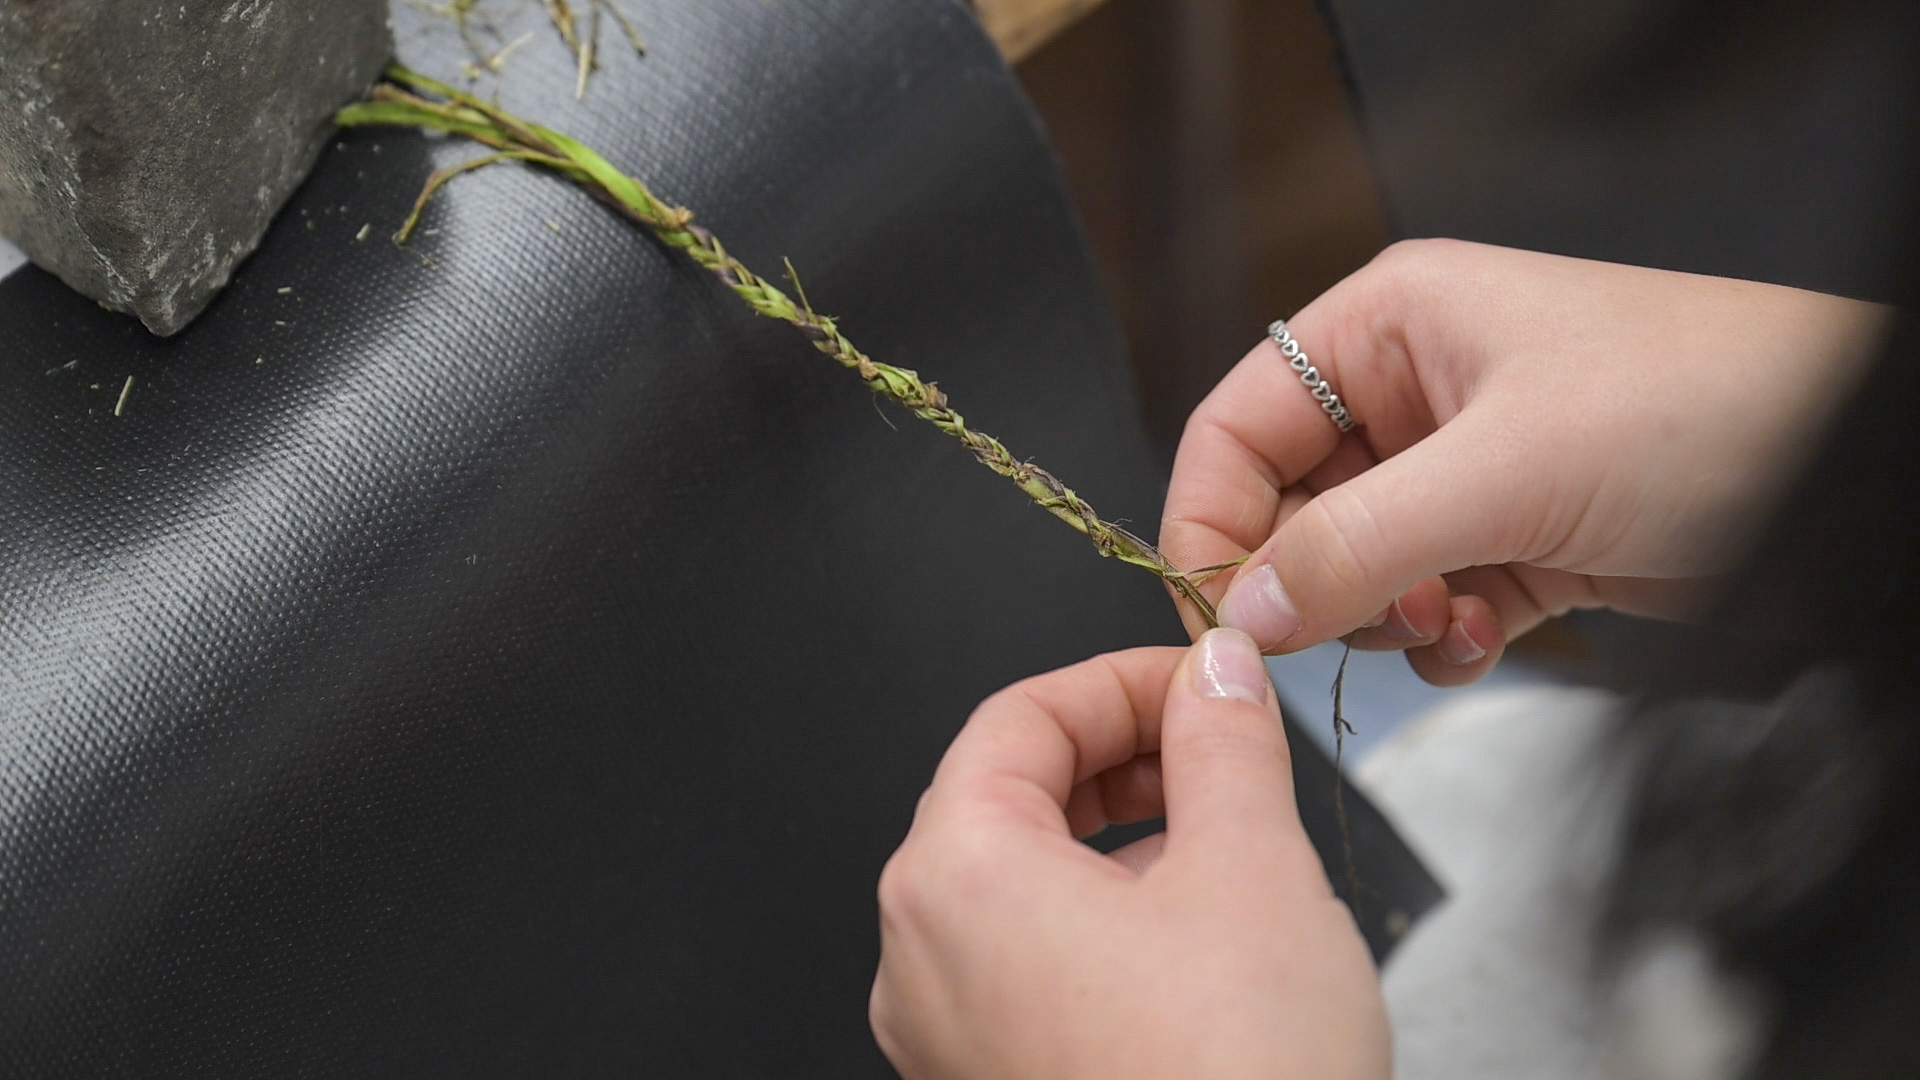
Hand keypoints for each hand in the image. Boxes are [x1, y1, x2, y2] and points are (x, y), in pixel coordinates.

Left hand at [869, 630, 1387, 1079]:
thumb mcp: (1251, 868)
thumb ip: (1223, 742)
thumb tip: (1216, 672)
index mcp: (955, 878)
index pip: (1017, 720)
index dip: (1120, 683)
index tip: (1199, 681)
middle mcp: (922, 958)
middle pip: (1007, 798)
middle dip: (1121, 759)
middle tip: (1219, 748)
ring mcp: (947, 1036)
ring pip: (1021, 886)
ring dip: (1117, 839)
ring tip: (1221, 843)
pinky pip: (1028, 967)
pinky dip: (1100, 922)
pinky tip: (1191, 940)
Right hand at [1162, 239, 1890, 683]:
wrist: (1859, 466)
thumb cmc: (1710, 405)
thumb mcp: (1507, 472)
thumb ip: (1355, 545)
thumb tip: (1242, 608)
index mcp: (1392, 325)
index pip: (1239, 425)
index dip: (1210, 518)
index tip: (1212, 612)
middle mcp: (1417, 393)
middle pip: (1290, 507)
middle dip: (1317, 579)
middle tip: (1352, 622)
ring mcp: (1468, 471)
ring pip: (1357, 568)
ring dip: (1388, 614)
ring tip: (1457, 616)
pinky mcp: (1518, 537)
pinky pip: (1429, 602)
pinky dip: (1445, 637)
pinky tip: (1495, 635)